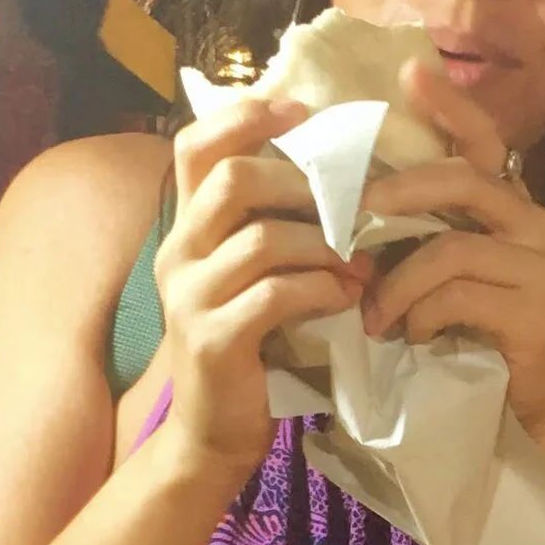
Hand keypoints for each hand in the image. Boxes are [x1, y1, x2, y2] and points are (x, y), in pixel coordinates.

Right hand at [155, 96, 364, 485]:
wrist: (214, 433)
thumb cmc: (249, 345)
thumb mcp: (253, 275)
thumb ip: (270, 224)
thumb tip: (337, 167)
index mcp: (188, 227)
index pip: (194, 145)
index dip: (244, 117)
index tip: (301, 111)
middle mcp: (178, 253)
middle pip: (232, 180)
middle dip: (304, 182)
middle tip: (358, 197)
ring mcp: (190, 298)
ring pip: (261, 238)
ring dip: (325, 242)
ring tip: (366, 258)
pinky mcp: (214, 340)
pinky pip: (274, 295)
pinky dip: (320, 289)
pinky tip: (347, 297)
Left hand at [359, 60, 544, 450]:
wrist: (528, 411)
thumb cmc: (474, 336)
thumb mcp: (443, 272)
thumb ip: (420, 231)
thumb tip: (350, 195)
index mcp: (511, 205)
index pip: (484, 139)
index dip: (450, 104)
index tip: (409, 74)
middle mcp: (536, 222)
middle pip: (463, 180)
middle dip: (397, 192)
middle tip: (350, 214)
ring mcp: (544, 266)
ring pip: (452, 247)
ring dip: (396, 282)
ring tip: (372, 314)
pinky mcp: (537, 312)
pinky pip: (460, 296)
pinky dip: (421, 315)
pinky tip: (410, 336)